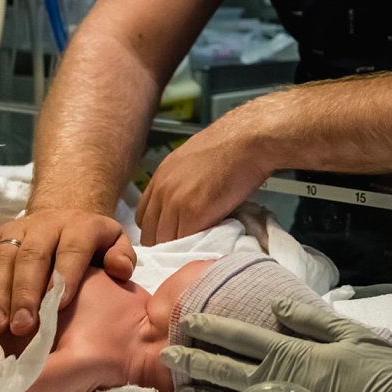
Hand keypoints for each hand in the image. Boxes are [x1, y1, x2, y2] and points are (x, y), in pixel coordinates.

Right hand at [0, 209, 134, 336]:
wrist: (64, 220)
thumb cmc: (93, 245)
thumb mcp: (115, 245)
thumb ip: (123, 257)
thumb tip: (119, 270)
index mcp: (79, 226)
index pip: (72, 249)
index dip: (64, 277)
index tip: (57, 309)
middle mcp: (45, 224)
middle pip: (32, 256)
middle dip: (25, 293)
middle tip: (22, 327)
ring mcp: (16, 229)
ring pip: (2, 258)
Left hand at [136, 114, 274, 244]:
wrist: (246, 141)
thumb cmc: (231, 147)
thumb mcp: (194, 161)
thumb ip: (183, 183)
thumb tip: (188, 203)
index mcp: (161, 176)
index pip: (144, 216)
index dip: (157, 230)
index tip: (170, 237)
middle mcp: (162, 189)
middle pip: (149, 232)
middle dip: (164, 244)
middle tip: (183, 251)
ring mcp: (175, 202)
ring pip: (165, 241)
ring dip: (179, 249)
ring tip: (196, 251)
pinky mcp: (193, 213)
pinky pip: (184, 242)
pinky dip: (194, 249)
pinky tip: (205, 247)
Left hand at [160, 297, 391, 391]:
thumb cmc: (382, 375)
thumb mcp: (352, 334)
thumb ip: (311, 319)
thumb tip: (276, 305)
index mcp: (292, 353)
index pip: (241, 337)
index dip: (211, 327)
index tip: (186, 320)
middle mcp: (276, 383)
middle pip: (223, 368)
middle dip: (192, 358)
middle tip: (165, 351)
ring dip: (196, 391)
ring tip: (175, 385)